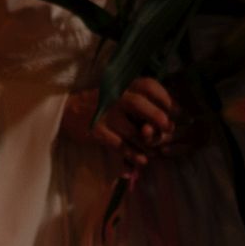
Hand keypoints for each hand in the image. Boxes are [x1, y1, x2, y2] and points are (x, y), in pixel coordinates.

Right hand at [61, 78, 176, 165]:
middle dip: (159, 120)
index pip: (149, 86)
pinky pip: (120, 146)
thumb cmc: (103, 104)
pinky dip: (133, 156)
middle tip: (167, 130)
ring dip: (148, 145)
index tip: (176, 112)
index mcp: (124, 85)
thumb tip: (172, 117)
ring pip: (133, 131)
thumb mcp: (120, 94)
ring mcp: (105, 114)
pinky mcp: (97, 131)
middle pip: (141, 105)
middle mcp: (115, 96)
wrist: (69, 111)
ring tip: (154, 152)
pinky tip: (140, 161)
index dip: (166, 99)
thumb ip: (142, 101)